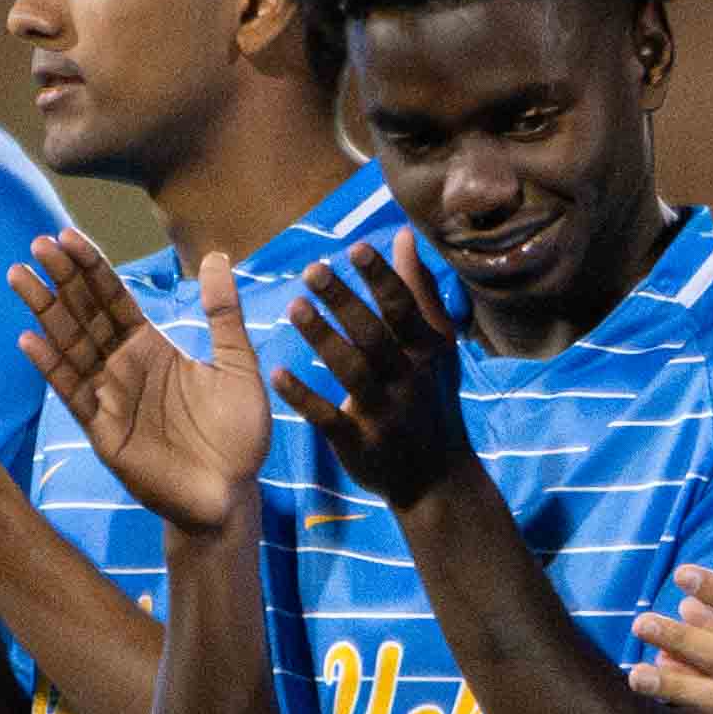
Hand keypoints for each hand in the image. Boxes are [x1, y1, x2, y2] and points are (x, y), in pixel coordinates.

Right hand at [21, 237, 270, 543]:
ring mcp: (109, 398)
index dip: (90, 268)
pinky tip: (30, 340)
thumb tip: (215, 255)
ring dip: (44, 313)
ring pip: (70, 346)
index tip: (66, 236)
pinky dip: (52, 368)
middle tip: (36, 245)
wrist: (231, 494)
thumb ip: (222, 313)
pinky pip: (73, 395)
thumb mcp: (236, 363)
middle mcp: (123, 367)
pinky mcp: (103, 432)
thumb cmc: (238, 434)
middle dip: (60, 280)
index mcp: (151, 347)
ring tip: (20, 278)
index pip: (113, 298)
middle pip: (84, 314)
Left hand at [271, 246, 470, 510]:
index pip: (402, 307)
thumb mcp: (436, 345)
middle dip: (345, 301)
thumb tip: (405, 236)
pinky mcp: (360, 444)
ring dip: (322, 339)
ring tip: (294, 307)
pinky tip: (275, 374)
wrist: (437, 477)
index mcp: (425, 350)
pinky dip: (302, 396)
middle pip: (374, 335)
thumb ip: (418, 290)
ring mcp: (385, 413)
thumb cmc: (432, 397)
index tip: (355, 247)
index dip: (380, 277)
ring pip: (352, 372)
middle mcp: (408, 378)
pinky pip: (328, 418)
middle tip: (312, 270)